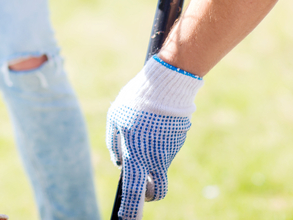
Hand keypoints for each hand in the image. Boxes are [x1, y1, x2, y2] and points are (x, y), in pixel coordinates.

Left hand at [106, 56, 202, 218]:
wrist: (166, 85)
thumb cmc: (134, 102)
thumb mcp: (115, 120)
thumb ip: (114, 143)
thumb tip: (119, 162)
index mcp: (136, 156)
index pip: (135, 193)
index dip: (131, 210)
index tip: (126, 219)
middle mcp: (155, 159)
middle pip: (157, 190)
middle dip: (150, 196)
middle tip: (144, 192)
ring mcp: (170, 151)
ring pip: (159, 164)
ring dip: (150, 157)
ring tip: (143, 129)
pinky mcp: (179, 140)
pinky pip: (165, 147)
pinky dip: (158, 141)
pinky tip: (153, 122)